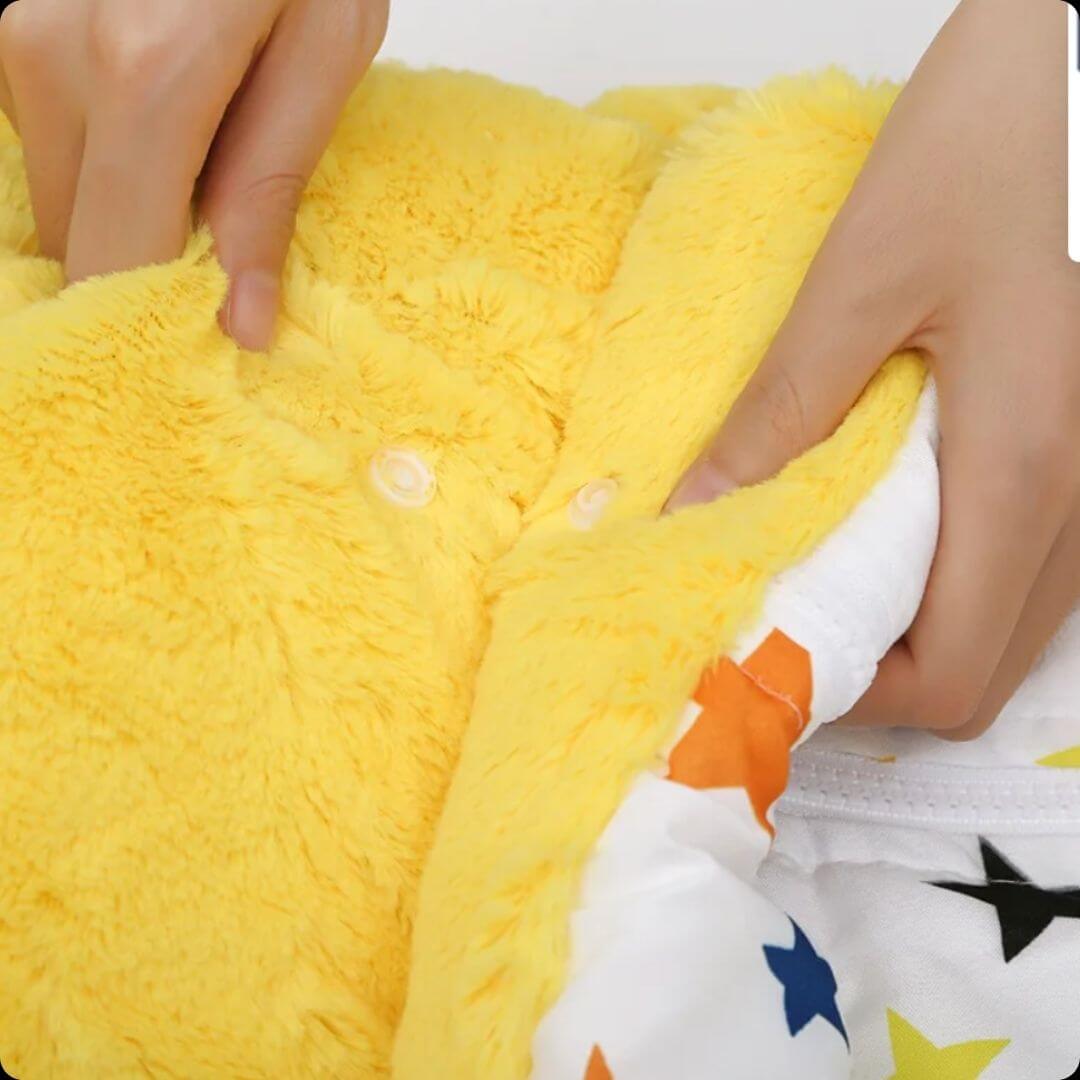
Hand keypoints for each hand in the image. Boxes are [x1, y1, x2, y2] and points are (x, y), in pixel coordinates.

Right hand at [0, 0, 387, 348]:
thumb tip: (244, 320)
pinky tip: (162, 134)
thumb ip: (270, 189)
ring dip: (125, 206)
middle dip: (144, 265)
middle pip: (78, 234)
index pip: (118, 258)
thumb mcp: (326, 50)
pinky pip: (47, 136)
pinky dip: (103, 160)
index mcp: (146, 76)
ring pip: (53, 189)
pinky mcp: (11, 20)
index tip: (194, 363)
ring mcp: (13, 29)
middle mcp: (46, 52)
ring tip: (201, 172)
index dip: (149, 327)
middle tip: (221, 267)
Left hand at [667, 0, 1079, 739]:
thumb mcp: (858, 283)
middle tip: (785, 615)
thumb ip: (780, 413)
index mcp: (1024, 470)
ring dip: (915, 627)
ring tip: (822, 572)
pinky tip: (888, 524)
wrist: (1076, 87)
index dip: (859, 696)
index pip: (952, 673)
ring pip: (1009, 625)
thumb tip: (694, 515)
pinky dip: (952, 579)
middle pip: (984, 670)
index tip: (773, 653)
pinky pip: (1025, 568)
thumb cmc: (984, 156)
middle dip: (880, 670)